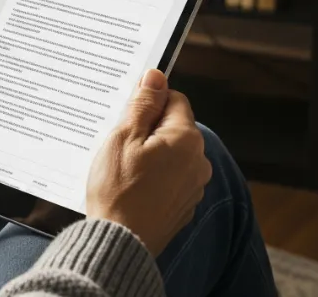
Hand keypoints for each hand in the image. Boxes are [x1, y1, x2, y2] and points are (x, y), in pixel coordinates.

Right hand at [85, 69, 212, 255]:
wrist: (121, 241)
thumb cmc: (118, 190)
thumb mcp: (124, 137)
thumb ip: (144, 104)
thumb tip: (156, 76)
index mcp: (186, 138)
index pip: (174, 99)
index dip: (149, 102)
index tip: (129, 114)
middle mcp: (199, 161)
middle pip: (175, 127)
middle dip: (149, 129)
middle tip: (121, 143)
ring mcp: (195, 185)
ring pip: (173, 153)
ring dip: (153, 154)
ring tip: (125, 168)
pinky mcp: (185, 205)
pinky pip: (172, 178)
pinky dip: (156, 177)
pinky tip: (134, 186)